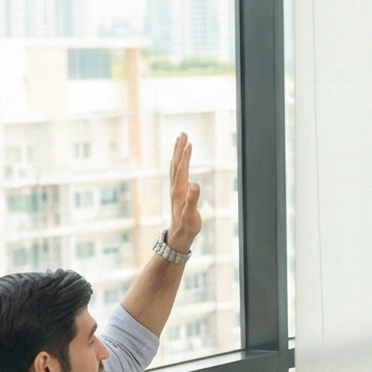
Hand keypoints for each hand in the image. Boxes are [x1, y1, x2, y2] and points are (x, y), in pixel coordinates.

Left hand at [167, 132, 200, 255]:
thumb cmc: (187, 228)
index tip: (189, 143)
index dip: (185, 156)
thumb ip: (193, 200)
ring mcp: (175, 190)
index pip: (182, 170)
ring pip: (175, 168)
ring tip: (180, 140)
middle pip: (176, 165)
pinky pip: (177, 173)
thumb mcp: (191, 216)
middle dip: (179, 149)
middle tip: (182, 134)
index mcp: (179, 192)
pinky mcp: (178, 193)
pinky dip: (179, 163)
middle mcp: (175, 188)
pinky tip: (181, 160)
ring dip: (177, 153)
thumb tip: (195, 184)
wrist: (178, 238)